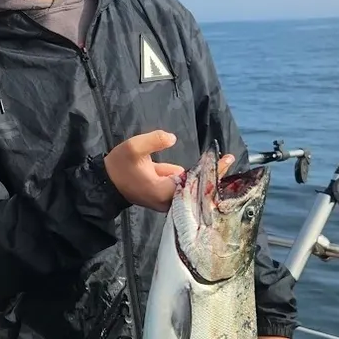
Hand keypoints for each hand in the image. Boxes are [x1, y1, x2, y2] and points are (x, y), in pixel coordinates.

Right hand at [104, 134, 235, 211]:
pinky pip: (187, 185)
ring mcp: (169, 200)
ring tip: (225, 160)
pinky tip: (210, 165)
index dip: (210, 172)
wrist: (108, 183)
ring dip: (206, 175)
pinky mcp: (169, 196)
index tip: (225, 160)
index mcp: (162, 191)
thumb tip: (173, 137)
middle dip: (213, 174)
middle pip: (197, 188)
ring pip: (193, 186)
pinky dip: (197, 176)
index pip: (192, 181)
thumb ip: (153, 141)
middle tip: (230, 157)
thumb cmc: (120, 166)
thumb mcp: (133, 148)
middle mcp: (169, 200)